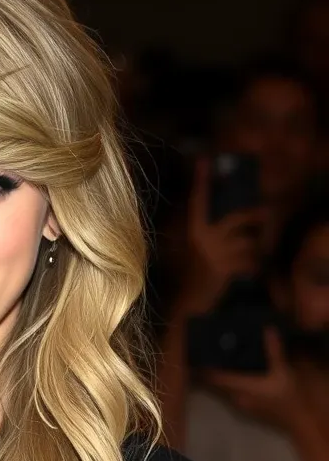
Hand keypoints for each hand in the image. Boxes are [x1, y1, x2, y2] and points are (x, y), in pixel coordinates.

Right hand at [180, 158, 265, 314]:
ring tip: (242, 262)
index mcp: (195, 230)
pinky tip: (241, 275)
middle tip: (268, 213)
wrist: (192, 301)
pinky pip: (252, 261)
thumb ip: (220, 230)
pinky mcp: (224, 267)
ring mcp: (213, 252)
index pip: (199, 200)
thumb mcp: (206, 247)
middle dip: (257, 217)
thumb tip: (248, 213)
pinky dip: (252, 269)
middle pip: (239, 217)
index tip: (204, 159)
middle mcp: (202, 238)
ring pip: (249, 243)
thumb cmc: (203, 271)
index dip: (203, 180)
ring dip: (253, 252)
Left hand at [205, 329, 303, 431]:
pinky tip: (233, 376)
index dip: (203, 369)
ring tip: (213, 363)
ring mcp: (240, 404)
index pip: (215, 378)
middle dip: (208, 372)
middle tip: (202, 357)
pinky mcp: (246, 407)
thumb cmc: (288, 396)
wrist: (298, 421)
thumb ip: (273, 351)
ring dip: (217, 379)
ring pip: (222, 390)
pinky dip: (228, 384)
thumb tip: (267, 330)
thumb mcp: (282, 371)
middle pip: (215, 384)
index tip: (194, 358)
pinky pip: (231, 393)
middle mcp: (235, 397)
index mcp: (241, 387)